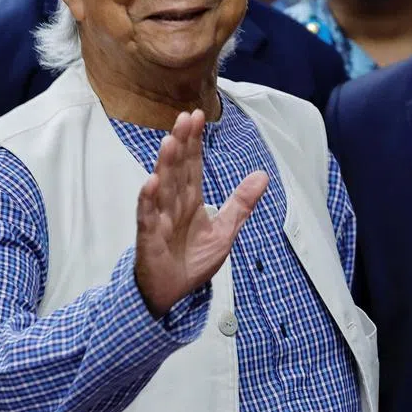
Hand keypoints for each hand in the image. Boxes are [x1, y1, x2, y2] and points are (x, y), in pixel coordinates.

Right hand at [134, 109, 268, 317]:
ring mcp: (160, 219)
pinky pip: (148, 217)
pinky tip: (150, 183)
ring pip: (162, 187)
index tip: (196, 116)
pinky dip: (148, 201)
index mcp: (190, 200)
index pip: (192, 165)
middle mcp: (173, 204)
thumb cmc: (192, 260)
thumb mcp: (225, 230)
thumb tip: (263, 175)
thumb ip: (241, 203)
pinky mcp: (149, 238)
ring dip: (164, 165)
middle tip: (185, 117)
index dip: (194, 141)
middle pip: (177, 169)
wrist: (172, 294)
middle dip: (181, 143)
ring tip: (170, 141)